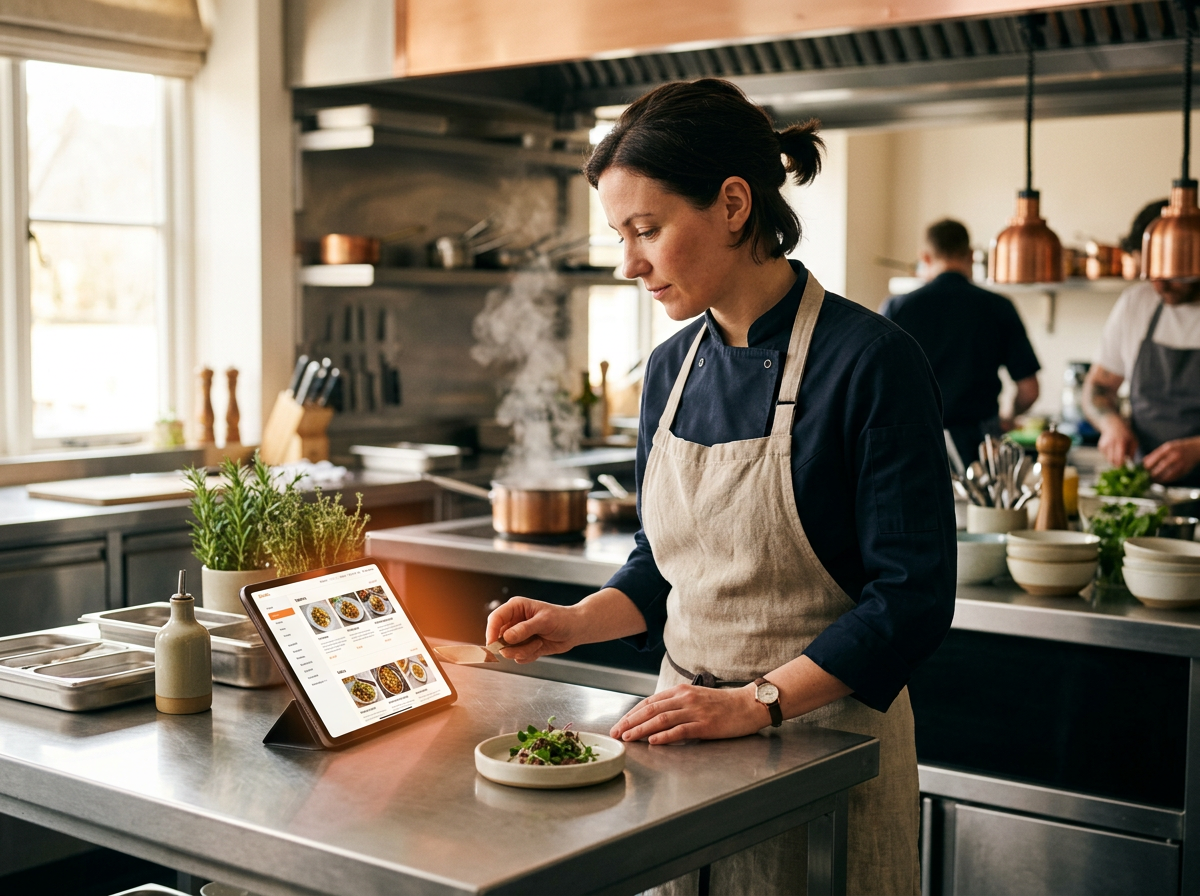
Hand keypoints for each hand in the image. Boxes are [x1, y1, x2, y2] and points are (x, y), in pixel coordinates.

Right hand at [484, 597, 582, 662]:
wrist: (574, 630)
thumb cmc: (562, 619)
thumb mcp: (544, 621)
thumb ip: (524, 629)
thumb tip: (506, 637)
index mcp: (516, 608)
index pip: (495, 618)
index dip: (491, 631)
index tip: (493, 644)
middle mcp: (514, 622)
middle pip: (498, 638)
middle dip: (513, 645)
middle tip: (531, 642)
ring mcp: (517, 636)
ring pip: (509, 651)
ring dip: (524, 650)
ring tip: (539, 641)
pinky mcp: (523, 647)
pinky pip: (518, 658)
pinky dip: (529, 655)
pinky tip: (540, 646)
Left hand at [609, 683, 771, 744]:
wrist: (747, 705)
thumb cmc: (721, 704)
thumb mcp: (694, 698)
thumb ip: (675, 704)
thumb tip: (653, 716)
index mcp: (680, 691)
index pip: (649, 702)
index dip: (631, 714)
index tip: (618, 724)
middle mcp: (685, 698)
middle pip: (650, 710)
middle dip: (630, 722)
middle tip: (615, 733)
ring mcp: (695, 711)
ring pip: (661, 719)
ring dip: (641, 729)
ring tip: (628, 738)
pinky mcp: (705, 725)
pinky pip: (680, 730)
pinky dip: (665, 736)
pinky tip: (653, 741)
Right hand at [1097, 415, 1137, 467]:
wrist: (1113, 425)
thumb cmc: (1126, 434)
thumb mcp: (1133, 441)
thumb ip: (1132, 452)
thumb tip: (1131, 462)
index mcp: (1120, 443)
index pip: (1119, 458)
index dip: (1121, 464)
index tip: (1125, 466)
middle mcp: (1111, 444)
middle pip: (1112, 460)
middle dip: (1117, 464)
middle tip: (1122, 464)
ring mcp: (1104, 445)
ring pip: (1108, 459)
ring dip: (1114, 460)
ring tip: (1118, 455)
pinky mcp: (1101, 447)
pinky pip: (1105, 456)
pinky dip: (1110, 455)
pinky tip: (1113, 450)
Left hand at [1144, 437, 1199, 483]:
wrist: (1197, 449)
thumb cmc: (1179, 448)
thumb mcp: (1167, 447)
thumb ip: (1156, 454)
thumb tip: (1143, 462)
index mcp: (1168, 448)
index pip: (1154, 458)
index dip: (1146, 466)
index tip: (1141, 470)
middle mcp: (1175, 455)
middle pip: (1160, 467)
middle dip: (1151, 473)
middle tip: (1144, 477)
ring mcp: (1181, 463)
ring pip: (1167, 474)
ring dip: (1158, 479)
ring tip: (1152, 480)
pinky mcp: (1185, 470)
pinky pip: (1174, 477)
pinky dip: (1166, 480)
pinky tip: (1161, 481)